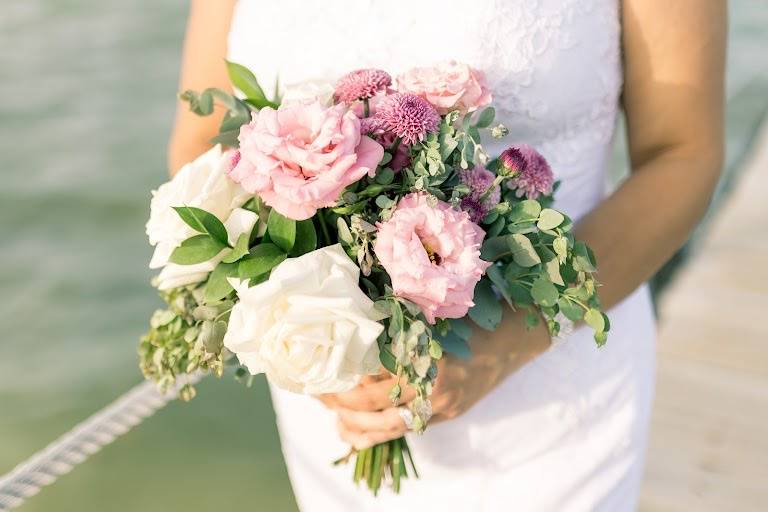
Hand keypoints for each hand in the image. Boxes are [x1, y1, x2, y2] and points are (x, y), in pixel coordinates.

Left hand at [316, 308, 551, 448]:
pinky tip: (353, 435)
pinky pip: (406, 430)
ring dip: (353, 423)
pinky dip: (377, 434)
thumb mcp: (433, 307)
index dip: (340, 374)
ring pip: (387, 424)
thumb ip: (398, 319)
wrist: (521, 329)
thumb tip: (353, 323)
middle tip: (315, 390)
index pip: (369, 372)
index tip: (317, 369)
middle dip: (339, 399)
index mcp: (425, 352)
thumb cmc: (475, 306)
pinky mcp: (448, 412)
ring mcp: (442, 403)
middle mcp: (432, 384)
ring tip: (331, 415)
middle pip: (372, 401)